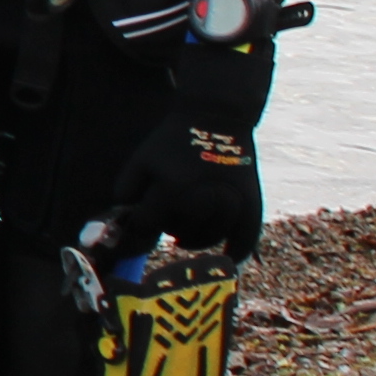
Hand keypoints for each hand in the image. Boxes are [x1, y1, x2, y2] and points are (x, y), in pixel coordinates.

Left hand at [106, 111, 263, 259]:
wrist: (216, 118)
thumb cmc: (174, 141)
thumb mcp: (141, 160)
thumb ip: (127, 191)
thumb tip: (123, 225)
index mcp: (170, 189)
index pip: (146, 227)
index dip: (136, 232)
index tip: (135, 233)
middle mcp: (202, 200)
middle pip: (177, 234)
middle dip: (168, 227)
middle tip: (169, 215)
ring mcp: (229, 203)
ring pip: (208, 240)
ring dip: (194, 239)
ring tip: (188, 227)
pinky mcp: (251, 202)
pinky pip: (246, 239)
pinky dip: (235, 252)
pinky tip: (228, 257)